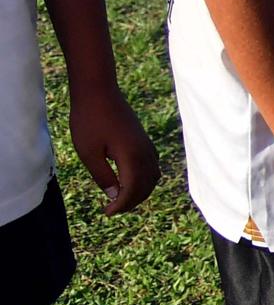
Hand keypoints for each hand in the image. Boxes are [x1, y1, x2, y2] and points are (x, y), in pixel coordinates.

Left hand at [65, 80, 157, 215]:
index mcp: (132, 156)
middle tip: (112, 209)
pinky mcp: (144, 140)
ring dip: (140, 191)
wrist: (98, 92)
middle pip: (147, 186)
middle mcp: (145, 152)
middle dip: (132, 201)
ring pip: (153, 176)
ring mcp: (146, 145)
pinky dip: (144, 179)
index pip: (132, 190)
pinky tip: (130, 180)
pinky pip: (152, 166)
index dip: (121, 205)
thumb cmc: (89, 121)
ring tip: (122, 198)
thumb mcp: (89, 153)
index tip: (106, 212)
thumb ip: (103, 176)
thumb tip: (115, 195)